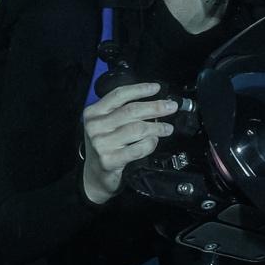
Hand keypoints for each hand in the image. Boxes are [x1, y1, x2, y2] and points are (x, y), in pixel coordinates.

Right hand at [81, 81, 177, 204]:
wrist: (95, 176)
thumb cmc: (105, 146)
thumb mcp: (105, 125)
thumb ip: (121, 112)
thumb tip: (154, 102)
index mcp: (93, 113)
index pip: (119, 95)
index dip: (140, 90)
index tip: (157, 88)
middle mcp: (95, 126)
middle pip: (131, 110)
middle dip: (155, 107)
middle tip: (171, 107)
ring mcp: (101, 144)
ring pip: (137, 129)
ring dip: (157, 127)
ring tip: (167, 128)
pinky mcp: (109, 160)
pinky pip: (138, 148)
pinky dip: (150, 144)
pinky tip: (155, 141)